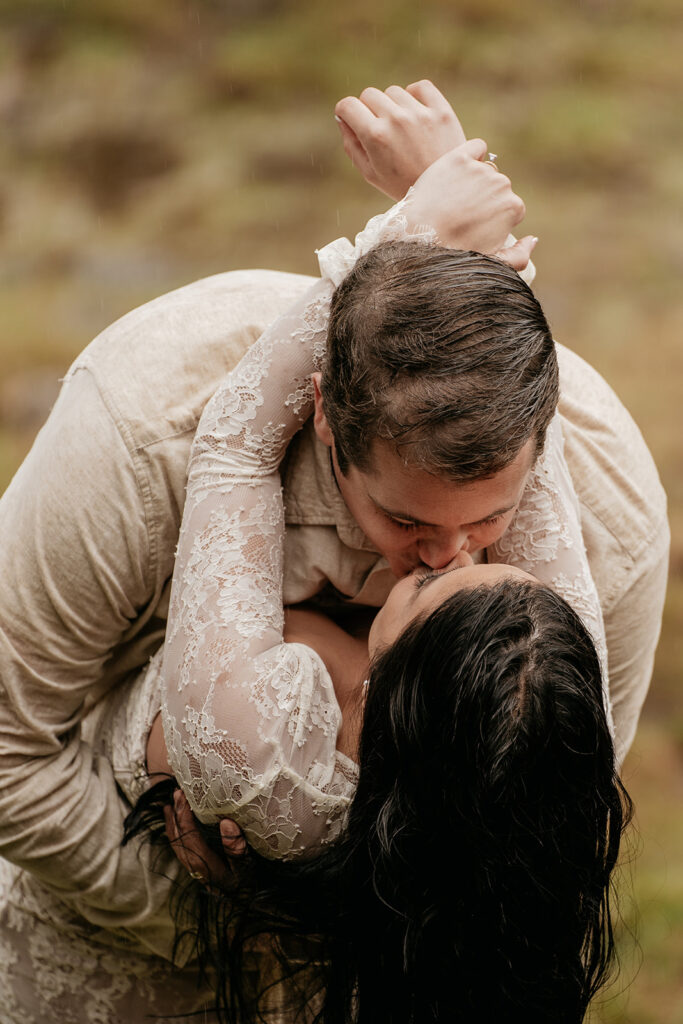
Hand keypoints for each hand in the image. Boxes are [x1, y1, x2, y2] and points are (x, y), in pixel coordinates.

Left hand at [163, 788, 246, 887]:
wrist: (244, 905)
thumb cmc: (248, 884)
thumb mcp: (247, 867)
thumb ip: (236, 847)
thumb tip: (226, 822)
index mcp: (206, 865)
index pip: (189, 836)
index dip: (184, 815)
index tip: (183, 795)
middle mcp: (196, 867)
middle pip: (179, 839)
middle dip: (176, 815)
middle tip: (176, 793)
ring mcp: (194, 870)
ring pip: (176, 844)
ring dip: (172, 823)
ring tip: (169, 805)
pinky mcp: (196, 869)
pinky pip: (179, 849)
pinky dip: (175, 834)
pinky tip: (175, 825)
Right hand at [335, 80, 465, 199]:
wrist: (445, 194)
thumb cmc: (403, 186)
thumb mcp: (370, 174)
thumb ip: (352, 145)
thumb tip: (342, 118)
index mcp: (375, 136)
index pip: (347, 105)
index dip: (345, 113)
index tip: (352, 121)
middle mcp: (396, 119)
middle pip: (369, 94)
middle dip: (368, 109)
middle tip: (380, 130)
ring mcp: (420, 113)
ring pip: (393, 91)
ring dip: (392, 105)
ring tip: (401, 128)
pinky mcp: (441, 110)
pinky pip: (420, 87)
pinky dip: (414, 95)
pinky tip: (415, 113)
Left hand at [405, 138, 525, 253]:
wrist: (417, 243)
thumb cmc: (454, 257)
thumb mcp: (492, 265)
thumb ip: (519, 256)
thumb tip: (533, 239)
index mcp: (513, 207)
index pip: (511, 207)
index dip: (493, 218)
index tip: (475, 226)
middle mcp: (501, 184)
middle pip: (498, 188)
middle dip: (484, 199)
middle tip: (460, 214)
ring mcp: (480, 170)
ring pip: (486, 170)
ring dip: (475, 180)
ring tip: (452, 199)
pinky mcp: (458, 158)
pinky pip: (476, 147)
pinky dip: (473, 153)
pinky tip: (460, 168)